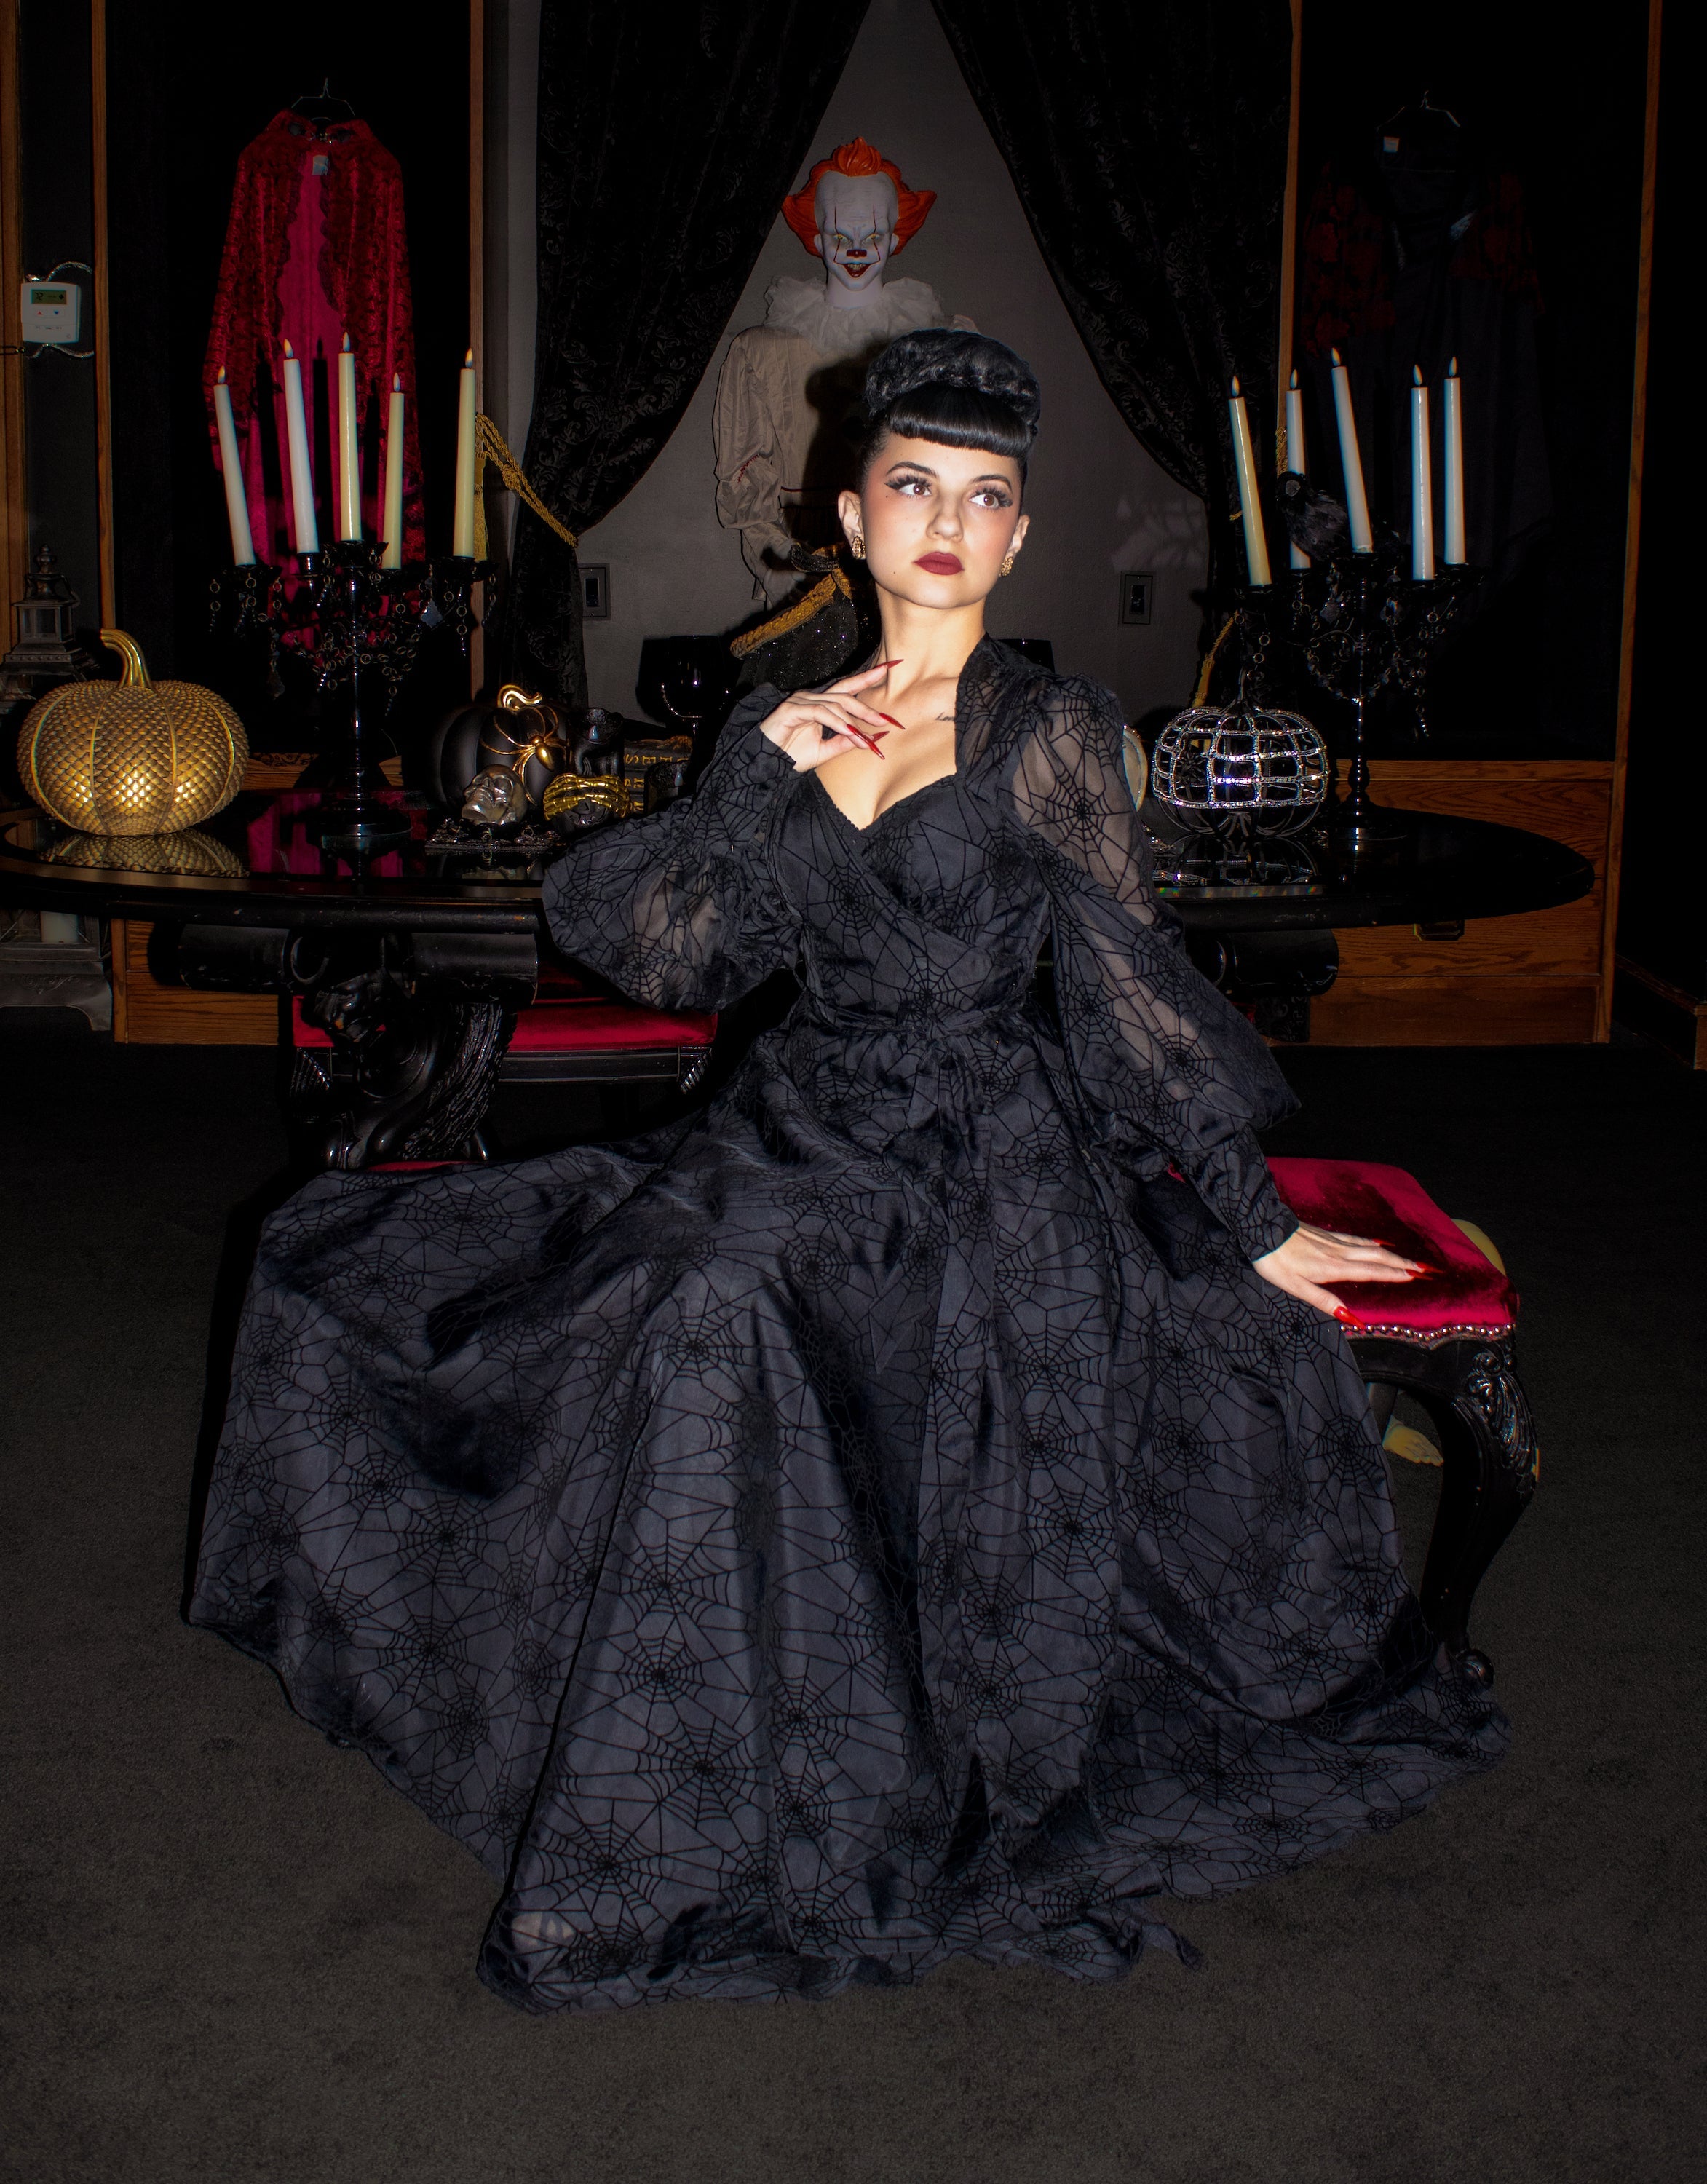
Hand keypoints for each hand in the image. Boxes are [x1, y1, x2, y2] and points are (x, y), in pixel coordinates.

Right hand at [759, 662, 899, 771]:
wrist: (767, 764)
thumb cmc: (791, 755)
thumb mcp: (826, 750)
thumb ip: (847, 742)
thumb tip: (875, 737)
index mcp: (820, 704)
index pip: (848, 687)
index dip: (868, 676)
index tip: (890, 668)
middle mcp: (811, 698)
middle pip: (845, 695)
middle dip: (867, 708)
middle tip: (886, 720)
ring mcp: (800, 701)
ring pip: (835, 705)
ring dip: (853, 723)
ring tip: (866, 739)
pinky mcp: (791, 709)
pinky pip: (820, 712)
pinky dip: (837, 723)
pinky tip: (848, 733)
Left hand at [1253, 1221, 1427, 1323]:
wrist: (1260, 1230)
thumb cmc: (1274, 1262)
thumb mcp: (1295, 1287)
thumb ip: (1323, 1301)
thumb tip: (1351, 1317)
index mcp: (1332, 1267)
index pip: (1371, 1272)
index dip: (1395, 1275)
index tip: (1419, 1277)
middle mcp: (1338, 1252)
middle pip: (1377, 1258)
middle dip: (1403, 1264)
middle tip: (1428, 1269)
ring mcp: (1332, 1241)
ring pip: (1370, 1247)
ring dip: (1393, 1254)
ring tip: (1411, 1260)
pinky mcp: (1324, 1234)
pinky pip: (1356, 1238)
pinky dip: (1372, 1242)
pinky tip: (1379, 1242)